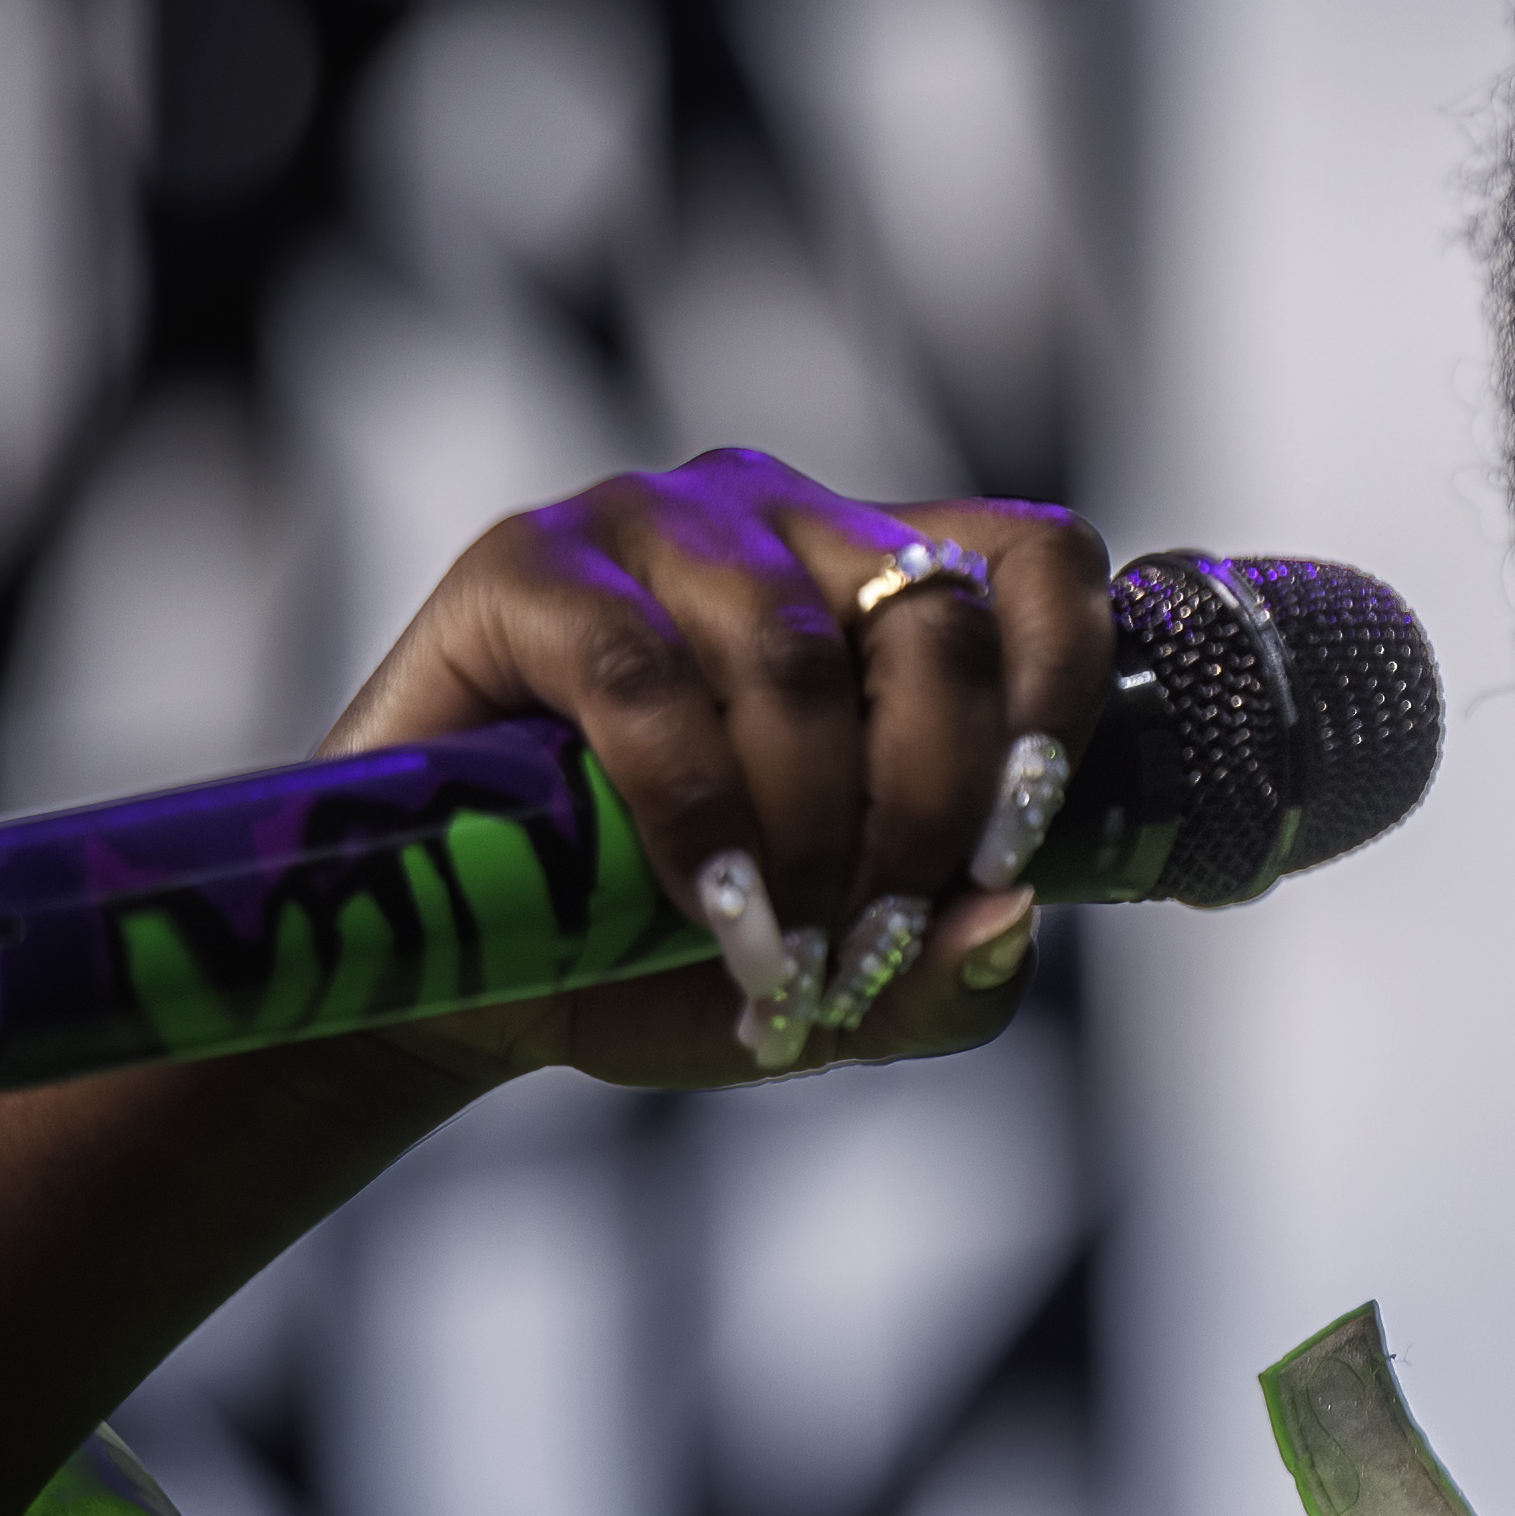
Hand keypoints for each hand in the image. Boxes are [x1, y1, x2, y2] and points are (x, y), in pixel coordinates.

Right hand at [313, 448, 1130, 1092]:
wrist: (453, 974)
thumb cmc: (657, 951)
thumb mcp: (835, 992)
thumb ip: (946, 974)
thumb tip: (1012, 921)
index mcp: (883, 584)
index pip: (1038, 564)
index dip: (1061, 695)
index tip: (1017, 846)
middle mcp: (784, 523)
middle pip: (933, 623)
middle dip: (927, 810)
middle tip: (875, 939)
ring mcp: (654, 524)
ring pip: (795, 657)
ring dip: (809, 829)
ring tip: (782, 949)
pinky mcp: (527, 564)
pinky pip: (644, 677)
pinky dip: (692, 811)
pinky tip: (701, 903)